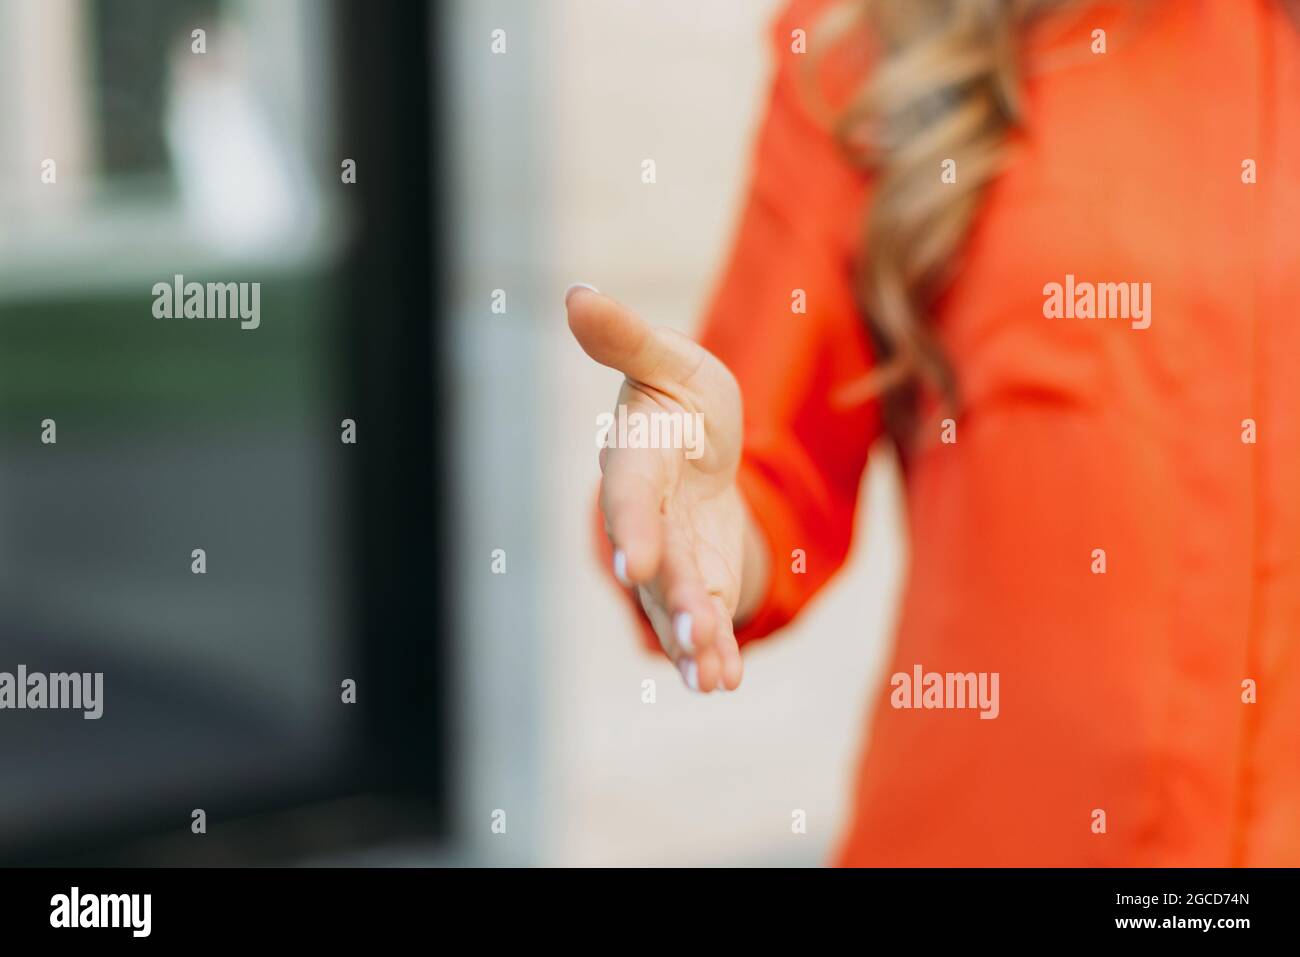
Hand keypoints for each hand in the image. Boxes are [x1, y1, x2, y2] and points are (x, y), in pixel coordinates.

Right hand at [566, 284, 755, 691]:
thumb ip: (626, 340)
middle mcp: (645, 517)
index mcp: (634, 460)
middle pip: (657, 562)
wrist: (697, 444)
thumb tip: (574, 292)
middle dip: (671, 601)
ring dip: (693, 639)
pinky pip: (700, 616)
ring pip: (676, 601)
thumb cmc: (679, 396)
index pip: (629, 498)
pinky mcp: (694, 578)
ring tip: (713, 680)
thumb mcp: (668, 360)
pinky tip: (725, 681)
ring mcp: (669, 554)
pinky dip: (711, 648)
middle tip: (691, 638)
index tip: (634, 566)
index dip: (631, 529)